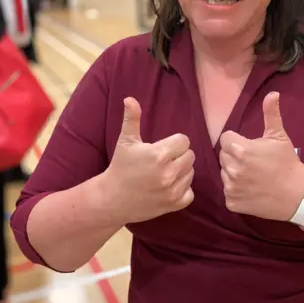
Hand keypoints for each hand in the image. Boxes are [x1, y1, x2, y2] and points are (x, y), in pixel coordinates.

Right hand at [103, 97, 194, 223]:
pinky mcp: (175, 204)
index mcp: (159, 154)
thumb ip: (132, 119)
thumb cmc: (120, 167)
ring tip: (165, 172)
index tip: (163, 147)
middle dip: (179, 155)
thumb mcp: (125, 141)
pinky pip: (190, 192)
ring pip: (191, 173)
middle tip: (164, 160)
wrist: (112, 199)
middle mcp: (169, 172)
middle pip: (190, 156)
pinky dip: (183, 189)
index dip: (174, 142)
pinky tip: (169, 186)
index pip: (184, 141)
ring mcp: (173, 190)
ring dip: (182, 171)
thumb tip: (130, 99)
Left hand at [219, 91, 303, 221]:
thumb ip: (271, 114)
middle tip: (253, 162)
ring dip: (234, 173)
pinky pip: (228, 192)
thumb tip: (272, 93)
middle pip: (224, 156)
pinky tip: (251, 189)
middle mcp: (232, 169)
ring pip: (225, 173)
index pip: (225, 138)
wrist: (297, 196)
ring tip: (253, 176)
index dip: (237, 140)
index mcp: (241, 149)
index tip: (250, 147)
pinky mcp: (232, 202)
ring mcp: (231, 187)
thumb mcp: (279, 137)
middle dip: (235, 156)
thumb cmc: (287, 163)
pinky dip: (237, 190)